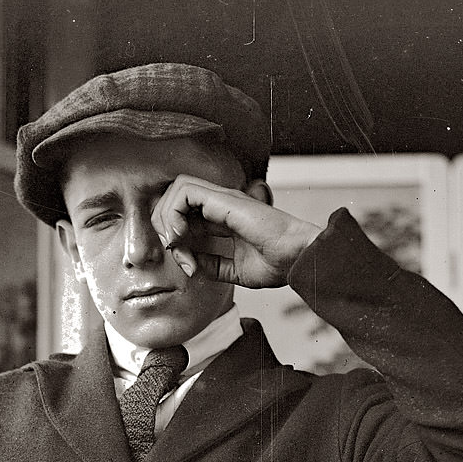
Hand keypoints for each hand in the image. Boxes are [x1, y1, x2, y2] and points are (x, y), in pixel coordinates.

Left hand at [151, 175, 321, 288]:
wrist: (297, 258)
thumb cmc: (278, 264)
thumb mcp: (236, 271)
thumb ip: (213, 266)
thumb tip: (192, 264)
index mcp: (225, 219)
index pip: (186, 217)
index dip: (177, 241)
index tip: (187, 266)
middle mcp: (221, 205)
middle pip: (176, 200)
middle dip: (165, 227)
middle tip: (176, 253)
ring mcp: (222, 198)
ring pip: (176, 190)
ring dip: (167, 218)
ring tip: (176, 243)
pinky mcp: (223, 198)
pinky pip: (184, 191)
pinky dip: (173, 212)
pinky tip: (181, 235)